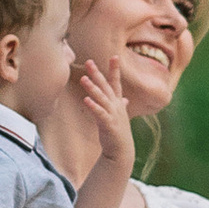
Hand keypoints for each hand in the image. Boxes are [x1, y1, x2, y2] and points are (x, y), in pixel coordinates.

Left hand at [77, 60, 134, 175]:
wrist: (121, 150)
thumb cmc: (118, 132)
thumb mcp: (119, 116)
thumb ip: (122, 105)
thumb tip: (125, 99)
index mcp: (118, 103)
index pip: (116, 83)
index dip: (114, 70)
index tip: (114, 56)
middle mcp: (116, 106)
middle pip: (106, 86)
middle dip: (98, 74)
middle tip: (89, 62)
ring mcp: (113, 114)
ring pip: (101, 98)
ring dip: (93, 88)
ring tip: (83, 78)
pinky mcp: (108, 124)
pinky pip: (99, 113)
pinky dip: (93, 105)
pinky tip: (86, 99)